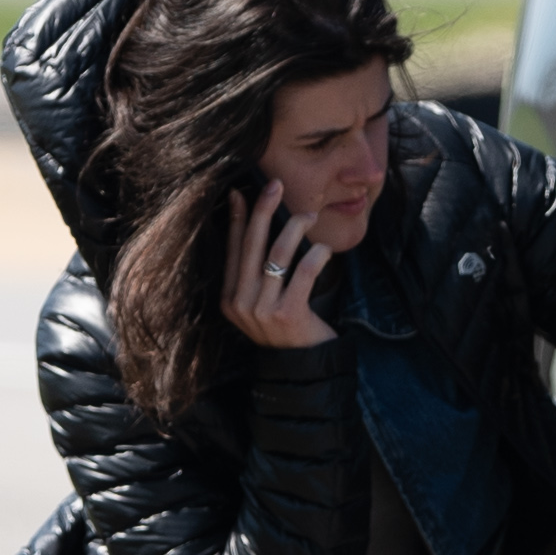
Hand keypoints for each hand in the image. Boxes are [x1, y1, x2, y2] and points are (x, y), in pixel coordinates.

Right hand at [220, 180, 335, 348]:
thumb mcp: (262, 302)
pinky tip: (325, 249)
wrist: (303, 368)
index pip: (232, 250)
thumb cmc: (287, 327)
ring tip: (311, 216)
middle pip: (251, 245)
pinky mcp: (288, 315)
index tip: (241, 193)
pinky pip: (303, 272)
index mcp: (229, 298)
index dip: (236, 219)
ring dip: (295, 228)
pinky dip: (316, 255)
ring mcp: (262, 311)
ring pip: (278, 254)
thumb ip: (256, 274)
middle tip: (276, 186)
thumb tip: (258, 225)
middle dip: (263, 210)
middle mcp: (240, 303)